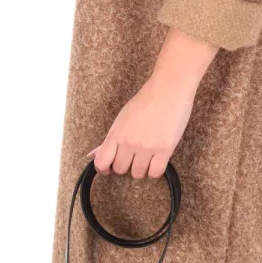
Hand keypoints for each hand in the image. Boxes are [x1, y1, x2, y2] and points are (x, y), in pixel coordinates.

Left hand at [86, 26, 219, 177]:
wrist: (169, 88)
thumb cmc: (146, 100)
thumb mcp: (122, 118)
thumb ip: (109, 139)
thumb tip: (92, 155)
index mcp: (116, 133)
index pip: (101, 162)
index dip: (104, 168)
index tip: (109, 168)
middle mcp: (129, 142)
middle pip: (120, 169)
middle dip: (125, 164)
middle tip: (133, 155)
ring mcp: (147, 147)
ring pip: (137, 174)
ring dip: (141, 167)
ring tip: (147, 155)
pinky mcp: (165, 149)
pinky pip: (155, 173)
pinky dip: (155, 170)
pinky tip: (157, 159)